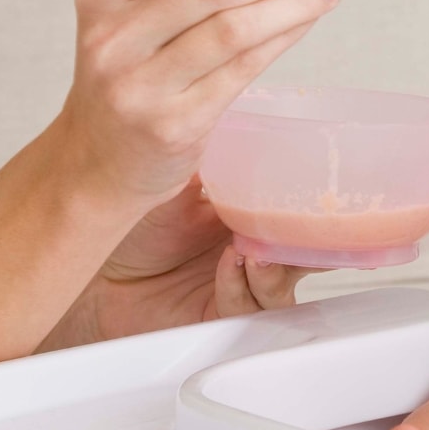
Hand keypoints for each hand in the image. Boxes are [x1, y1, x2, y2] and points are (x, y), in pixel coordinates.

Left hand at [37, 177, 318, 349]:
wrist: (95, 272)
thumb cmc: (132, 227)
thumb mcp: (177, 179)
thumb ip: (214, 157)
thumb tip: (237, 116)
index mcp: (252, 211)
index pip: (300, 209)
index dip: (321, 204)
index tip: (333, 190)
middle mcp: (255, 248)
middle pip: (306, 250)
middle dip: (315, 243)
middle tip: (311, 227)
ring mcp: (244, 283)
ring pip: (286, 282)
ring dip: (277, 266)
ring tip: (257, 248)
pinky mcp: (224, 313)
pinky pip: (248, 304)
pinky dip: (243, 284)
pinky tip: (233, 264)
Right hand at [57, 0, 347, 208]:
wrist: (100, 157)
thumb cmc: (136, 68)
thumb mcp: (138, 12)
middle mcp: (114, 36)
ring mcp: (141, 84)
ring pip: (238, 26)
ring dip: (298, 2)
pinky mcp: (175, 123)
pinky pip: (246, 67)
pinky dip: (286, 35)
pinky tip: (307, 20)